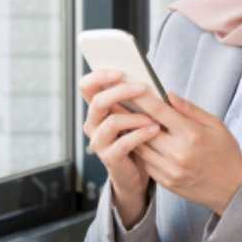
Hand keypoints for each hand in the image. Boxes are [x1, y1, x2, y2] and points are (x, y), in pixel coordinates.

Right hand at [79, 71, 162, 213]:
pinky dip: (141, 134)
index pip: (86, 86)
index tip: (120, 71)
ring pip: (111, 121)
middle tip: (143, 87)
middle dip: (121, 91)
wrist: (139, 171)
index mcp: (98, 108)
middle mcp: (93, 123)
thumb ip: (136, 96)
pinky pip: (123, 142)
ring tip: (154, 115)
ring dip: (135, 116)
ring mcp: (99, 141)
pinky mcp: (110, 157)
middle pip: (98, 101)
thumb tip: (145, 75)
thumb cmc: (139, 135)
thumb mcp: (137, 112)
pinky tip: (155, 129)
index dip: (99, 76)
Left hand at [128, 88, 241, 215]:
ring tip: (117, 118)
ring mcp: (170, 170)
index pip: (159, 112)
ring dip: (128, 132)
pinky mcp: (166, 182)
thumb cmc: (226, 153)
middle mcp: (178, 153)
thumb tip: (168, 94)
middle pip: (143, 129)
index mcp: (192, 135)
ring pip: (140, 147)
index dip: (141, 98)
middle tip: (113, 100)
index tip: (128, 87)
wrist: (233, 189)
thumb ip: (190, 109)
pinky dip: (137, 150)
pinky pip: (145, 163)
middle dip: (127, 113)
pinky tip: (131, 140)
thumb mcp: (216, 125)